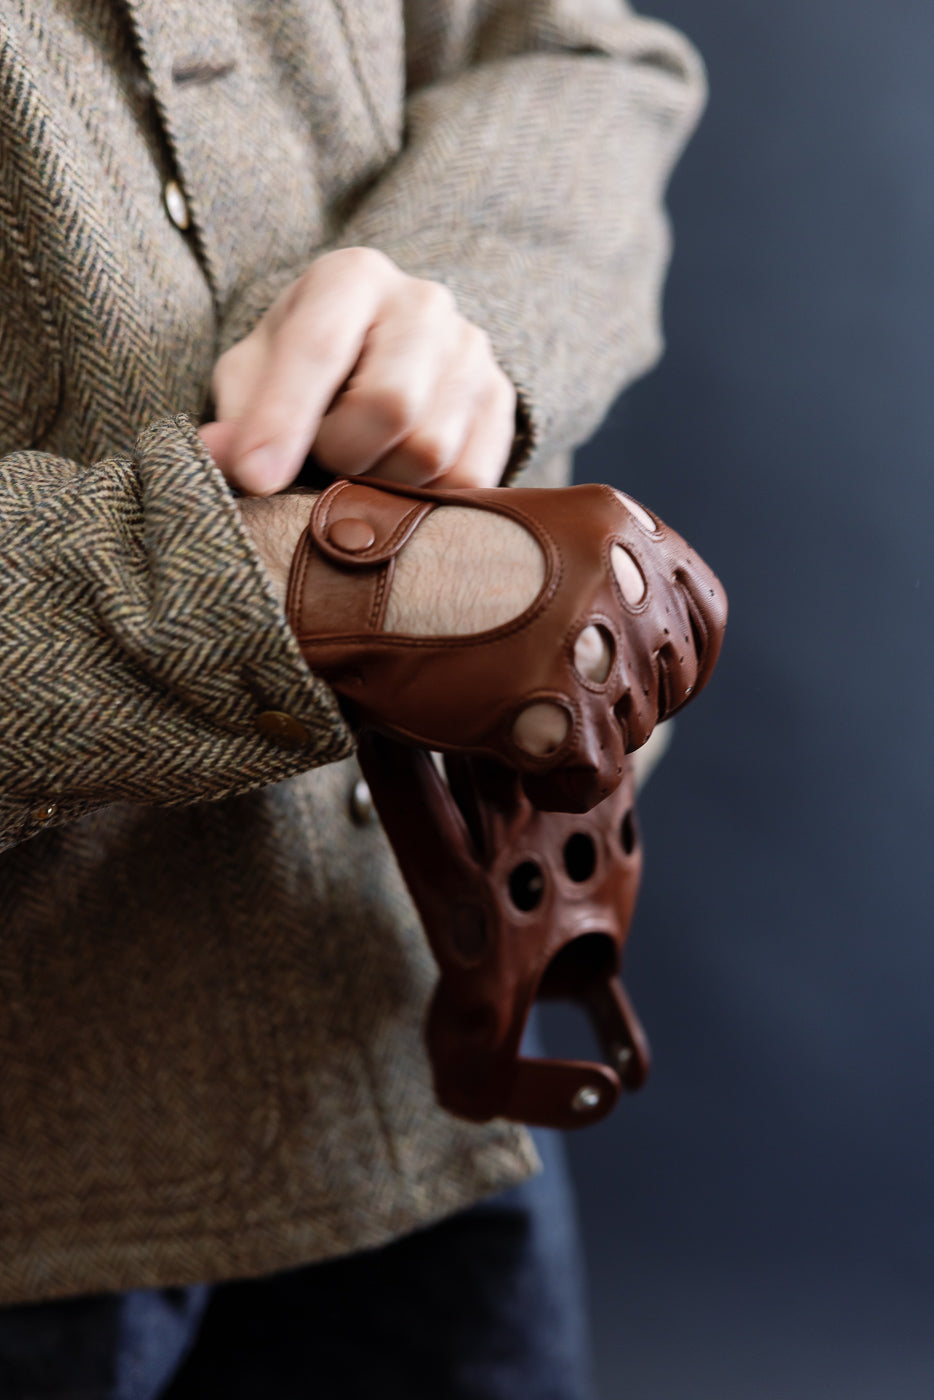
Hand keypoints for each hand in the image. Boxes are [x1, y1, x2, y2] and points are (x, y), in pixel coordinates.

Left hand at [201, 247, 517, 495]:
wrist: (383, 357)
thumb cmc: (304, 371)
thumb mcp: (254, 377)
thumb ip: (237, 416)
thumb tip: (226, 460)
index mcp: (350, 278)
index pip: (318, 349)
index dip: (282, 420)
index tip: (256, 478)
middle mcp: (423, 303)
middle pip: (390, 404)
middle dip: (342, 453)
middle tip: (322, 460)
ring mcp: (472, 351)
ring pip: (431, 450)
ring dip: (383, 481)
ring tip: (361, 464)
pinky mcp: (500, 402)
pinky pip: (468, 478)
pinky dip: (425, 500)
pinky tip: (399, 482)